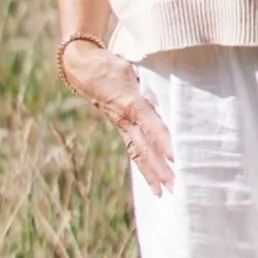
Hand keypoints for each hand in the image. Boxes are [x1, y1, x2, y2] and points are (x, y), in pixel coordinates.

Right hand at [60, 37, 172, 193]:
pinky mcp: (121, 129)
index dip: (162, 140)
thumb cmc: (110, 63)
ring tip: (164, 194)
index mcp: (130, 102)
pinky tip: (154, 183)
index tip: (176, 156)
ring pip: (138, 154)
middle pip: (144, 147)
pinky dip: (145, 168)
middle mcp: (126, 119)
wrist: (81, 69)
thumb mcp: (130, 64)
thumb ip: (150, 73)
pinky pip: (134, 151)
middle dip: (160, 168)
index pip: (149, 124)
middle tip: (176, 186)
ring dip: (152, 174)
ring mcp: (122, 126)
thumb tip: (175, 72)